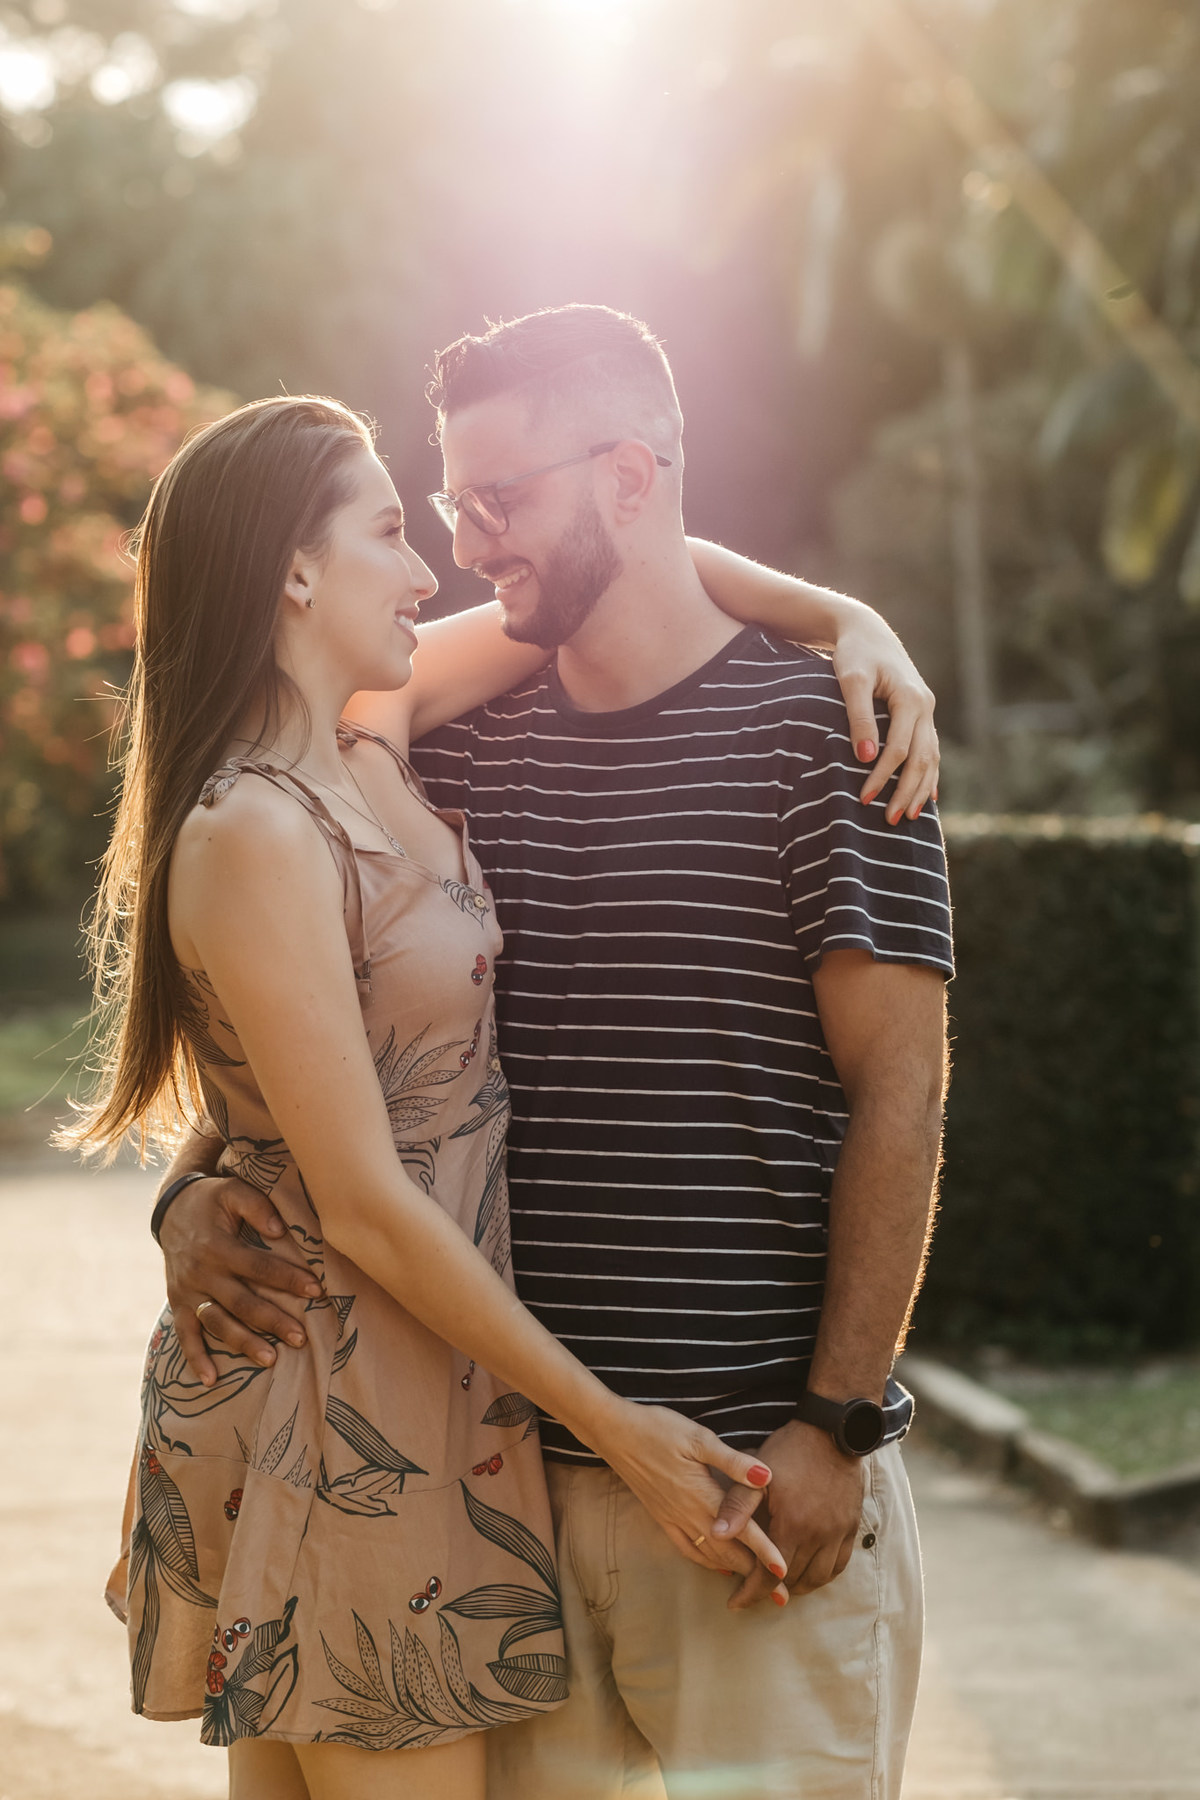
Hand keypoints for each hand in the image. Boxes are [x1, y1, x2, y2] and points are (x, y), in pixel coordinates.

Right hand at [160, 1174, 322, 1385]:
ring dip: (243, 1343)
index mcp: (218, 1246)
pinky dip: (195, 1358)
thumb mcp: (233, 1191)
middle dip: (272, 1321)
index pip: (258, 1267)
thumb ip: (257, 1206)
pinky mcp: (178, 1303)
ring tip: (271, 1360)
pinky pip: (184, 1335)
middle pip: (241, 1302)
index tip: (316, 1290)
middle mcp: (201, 1272)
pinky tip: (211, 1380)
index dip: (288, 1279)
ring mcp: (187, 1291)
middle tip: (301, 1338)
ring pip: (218, 1323)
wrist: (171, 1208)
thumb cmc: (212, 1199)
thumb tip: (281, 1231)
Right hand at [595, 1401, 791, 1602]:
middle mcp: (689, 1514)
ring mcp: (673, 1518)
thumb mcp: (699, 1437)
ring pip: (709, 1556)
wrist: (615, 1432)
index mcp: (703, 1496)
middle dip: (756, 1575)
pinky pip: (687, 1549)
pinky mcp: (661, 1517)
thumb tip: (767, 1476)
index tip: (784, 1575)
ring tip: (756, 1587)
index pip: (742, 1531)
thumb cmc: (658, 1428)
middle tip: (780, 1595)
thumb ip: (733, 1461)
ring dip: (735, 1572)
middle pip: (729, 1553)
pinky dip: (706, 1562)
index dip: (765, 1553)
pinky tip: (718, 1566)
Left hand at [709, 1420, 864, 1608]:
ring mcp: (838, 1534)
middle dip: (770, 1590)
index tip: (734, 1603)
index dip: (750, 1594)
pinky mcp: (851, 1528)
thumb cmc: (789, 1451)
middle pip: (793, 1580)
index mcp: (792, 1526)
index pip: (768, 1576)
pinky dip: (822, 1575)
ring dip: (797, 1586)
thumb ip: (736, 1506)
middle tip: (753, 1590)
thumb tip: (717, 1534)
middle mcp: (818, 1536)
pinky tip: (808, 1571)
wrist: (831, 1433)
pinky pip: (839, 1566)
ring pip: (818, 1579)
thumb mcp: (758, 1476)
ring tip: (779, 1583)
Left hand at [830, 611, 938, 822]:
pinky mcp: (922, 713)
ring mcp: (927, 710)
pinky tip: (928, 795)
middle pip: (921, 758)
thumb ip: (858, 716)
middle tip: (891, 821)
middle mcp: (925, 705)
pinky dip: (929, 773)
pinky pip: (930, 749)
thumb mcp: (850, 680)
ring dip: (921, 788)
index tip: (864, 799)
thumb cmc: (854, 653)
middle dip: (907, 791)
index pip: (899, 749)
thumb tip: (865, 757)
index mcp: (910, 698)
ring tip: (910, 816)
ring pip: (931, 757)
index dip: (883, 776)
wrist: (866, 631)